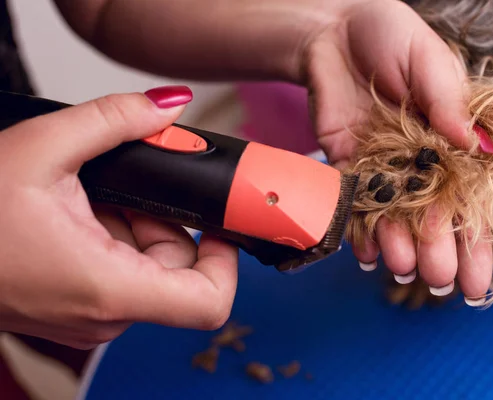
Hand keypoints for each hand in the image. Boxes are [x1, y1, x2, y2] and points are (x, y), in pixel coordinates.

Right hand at [0, 86, 237, 348]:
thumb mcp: (41, 148)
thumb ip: (115, 119)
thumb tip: (168, 106)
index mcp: (109, 288)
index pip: (210, 301)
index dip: (227, 258)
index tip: (216, 220)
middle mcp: (106, 314)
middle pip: (181, 269)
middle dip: (165, 220)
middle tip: (130, 184)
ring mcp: (92, 316)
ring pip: (151, 268)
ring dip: (137, 225)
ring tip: (92, 196)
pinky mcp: (79, 308)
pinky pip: (124, 272)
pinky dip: (116, 237)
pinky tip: (82, 212)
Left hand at [303, 0, 492, 301]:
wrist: (335, 33)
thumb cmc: (391, 37)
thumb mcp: (429, 60)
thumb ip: (447, 100)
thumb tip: (473, 146)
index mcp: (450, 141)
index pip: (471, 199)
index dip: (476, 241)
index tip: (478, 280)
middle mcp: (418, 162)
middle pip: (432, 218)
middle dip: (438, 252)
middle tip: (441, 280)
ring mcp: (382, 167)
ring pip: (393, 218)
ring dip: (398, 246)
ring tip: (402, 268)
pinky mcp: (348, 165)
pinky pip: (354, 204)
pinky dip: (359, 230)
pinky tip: (366, 254)